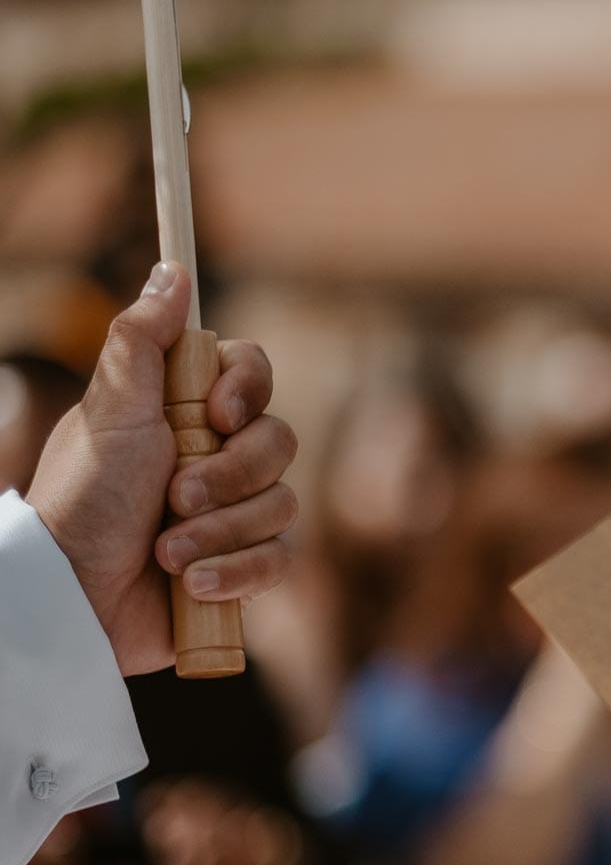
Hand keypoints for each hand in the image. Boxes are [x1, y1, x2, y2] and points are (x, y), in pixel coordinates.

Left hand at [26, 262, 297, 675]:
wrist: (74, 596)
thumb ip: (142, 340)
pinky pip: (279, 559)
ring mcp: (234, 512)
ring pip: (282, 504)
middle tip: (173, 495)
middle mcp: (216, 456)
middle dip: (229, 475)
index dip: (246, 392)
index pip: (253, 375)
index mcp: (185, 412)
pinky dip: (237, 573)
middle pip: (279, 442)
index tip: (214, 415)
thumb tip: (171, 268)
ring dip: (222, 531)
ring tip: (167, 552)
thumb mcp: (110, 410)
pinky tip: (193, 585)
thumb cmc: (84, 498)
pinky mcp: (245, 567)